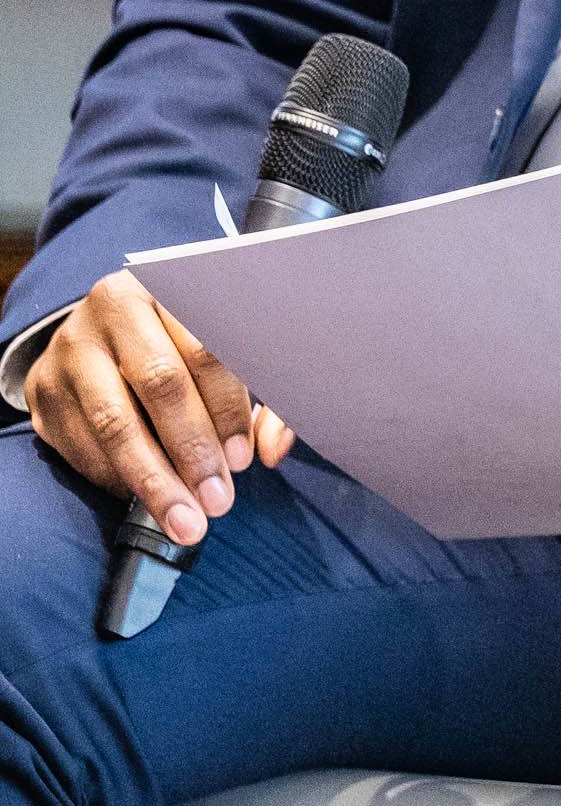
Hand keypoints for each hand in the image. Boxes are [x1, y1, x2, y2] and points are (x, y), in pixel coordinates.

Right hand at [18, 273, 293, 544]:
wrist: (103, 327)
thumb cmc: (183, 344)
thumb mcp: (227, 353)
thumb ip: (260, 398)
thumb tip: (273, 451)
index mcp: (173, 287)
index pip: (206, 350)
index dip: (227, 409)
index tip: (244, 460)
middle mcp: (113, 308)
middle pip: (159, 384)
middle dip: (192, 451)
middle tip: (217, 502)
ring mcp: (70, 349)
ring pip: (114, 421)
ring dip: (152, 479)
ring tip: (183, 519)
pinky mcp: (42, 388)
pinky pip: (78, 443)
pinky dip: (113, 478)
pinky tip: (141, 499)